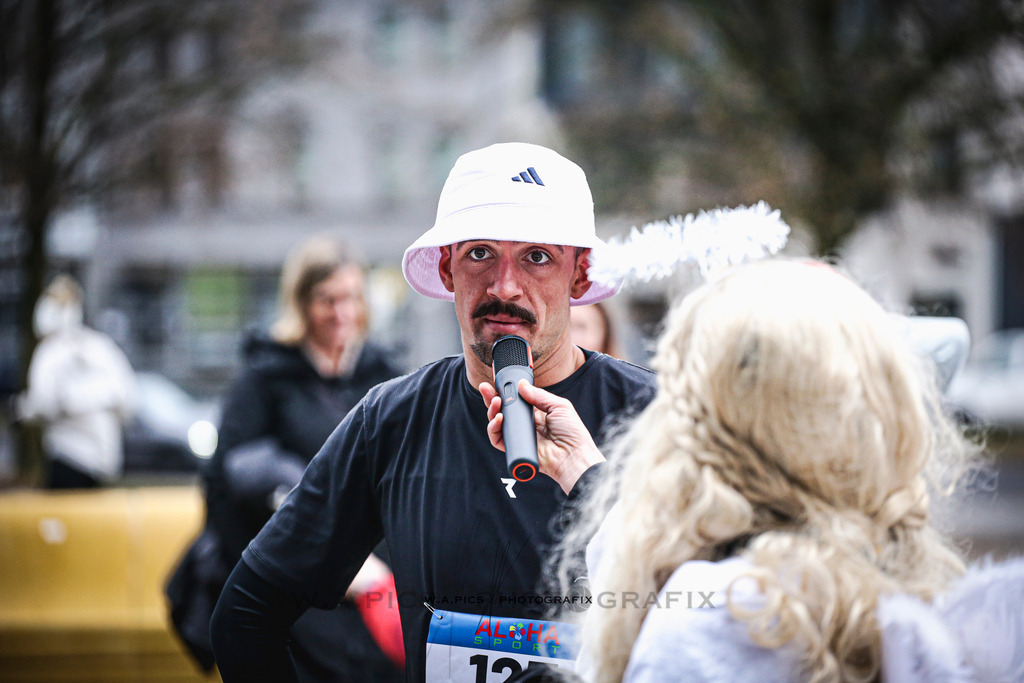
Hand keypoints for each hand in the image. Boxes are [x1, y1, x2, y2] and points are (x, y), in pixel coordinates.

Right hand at [480, 380, 604, 494]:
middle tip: (486, 389)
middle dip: (492, 399)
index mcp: (536, 413)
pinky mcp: (515, 449)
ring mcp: (519, 437)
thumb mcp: (559, 406)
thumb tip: (521, 385)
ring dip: (492, 411)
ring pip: (497, 424)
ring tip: (496, 403)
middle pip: (503, 411)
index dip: (505, 392)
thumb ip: (539, 395)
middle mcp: (525, 424)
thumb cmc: (572, 433)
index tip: (498, 384)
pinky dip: (494, 429)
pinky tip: (499, 419)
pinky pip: (498, 439)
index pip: (515, 401)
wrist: (574, 455)